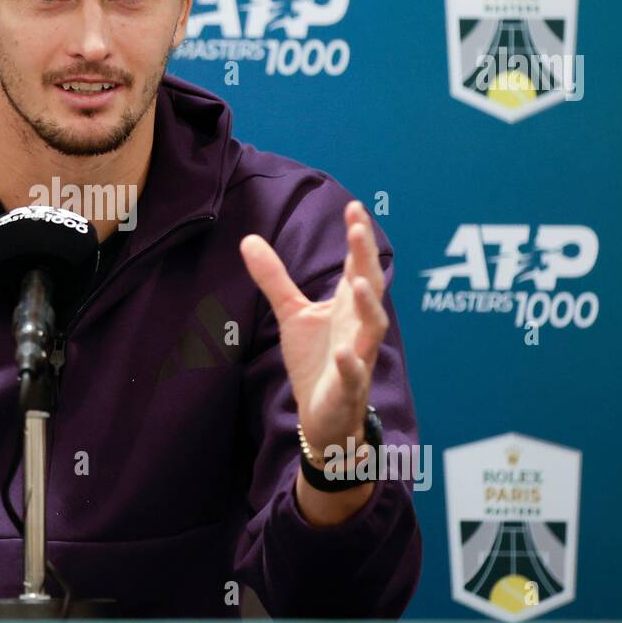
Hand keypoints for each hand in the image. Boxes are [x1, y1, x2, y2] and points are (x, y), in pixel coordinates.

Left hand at [239, 200, 388, 461]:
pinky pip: (354, 375)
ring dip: (367, 306)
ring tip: (358, 282)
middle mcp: (358, 327)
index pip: (357, 265)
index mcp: (348, 306)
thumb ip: (274, 278)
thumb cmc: (316, 360)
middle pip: (369, 287)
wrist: (324, 416)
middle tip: (358, 229)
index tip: (353, 206)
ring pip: (372, 328)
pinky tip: (344, 353)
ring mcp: (358, 356)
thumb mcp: (292, 313)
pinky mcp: (348, 388)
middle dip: (365, 259)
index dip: (358, 238)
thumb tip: (248, 239)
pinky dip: (351, 365)